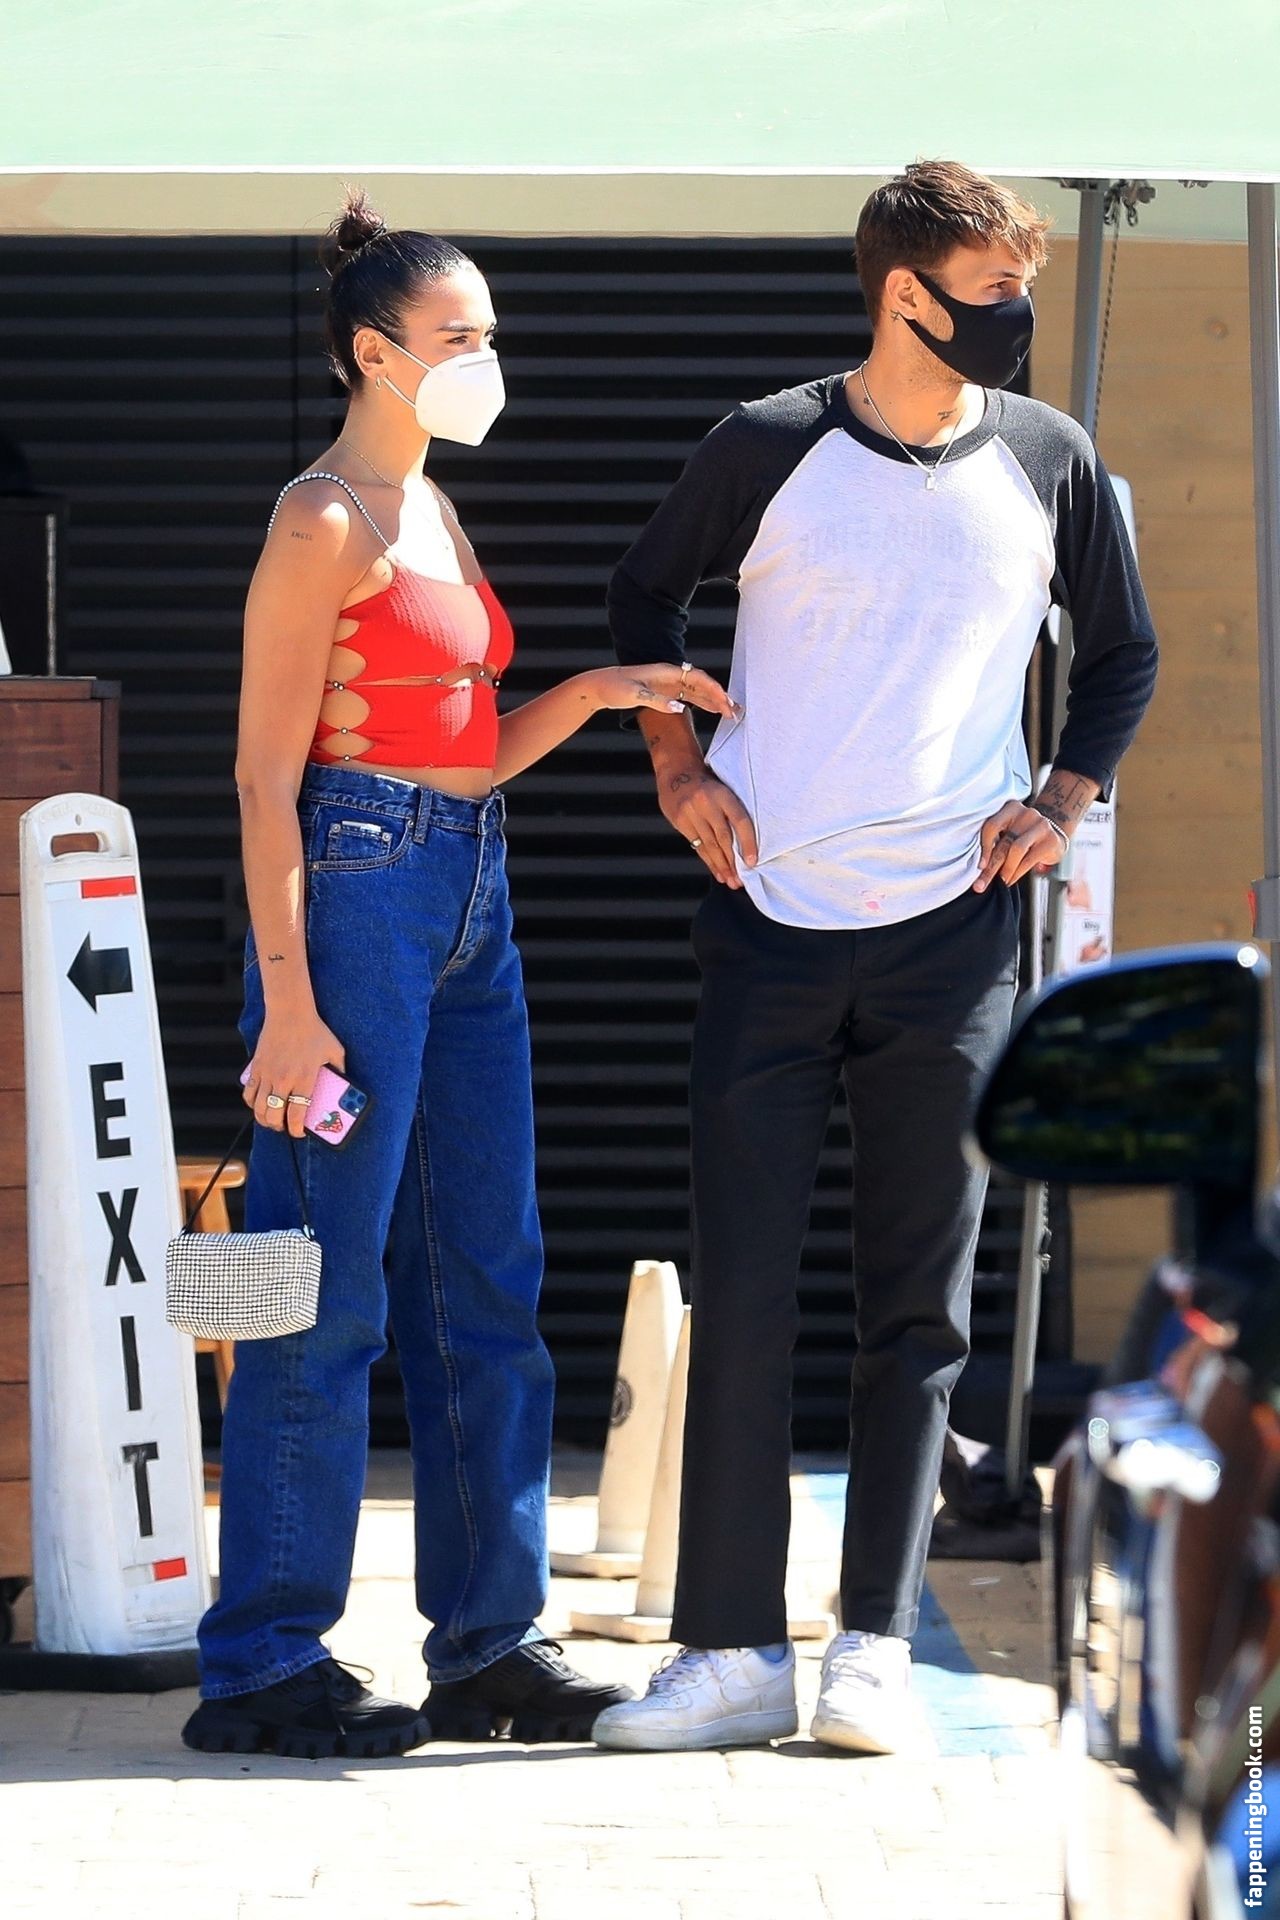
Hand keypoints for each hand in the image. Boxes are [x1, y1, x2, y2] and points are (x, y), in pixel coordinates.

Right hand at [242, 1011, 346, 1135]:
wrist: (290, 1012)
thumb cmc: (315, 1031)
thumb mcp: (335, 1051)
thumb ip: (340, 1070)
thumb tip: (345, 1085)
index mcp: (304, 1079)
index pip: (296, 1115)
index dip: (297, 1130)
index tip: (300, 1133)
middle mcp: (283, 1080)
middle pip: (274, 1116)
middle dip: (279, 1128)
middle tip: (285, 1127)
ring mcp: (267, 1075)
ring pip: (259, 1109)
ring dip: (265, 1119)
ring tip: (272, 1120)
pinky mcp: (256, 1068)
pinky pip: (249, 1094)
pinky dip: (252, 1104)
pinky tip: (260, 1105)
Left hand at [591, 662, 740, 721]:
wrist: (599, 686)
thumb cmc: (614, 687)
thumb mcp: (634, 694)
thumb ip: (657, 701)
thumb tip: (680, 709)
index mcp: (666, 672)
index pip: (697, 679)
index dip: (713, 690)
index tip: (725, 703)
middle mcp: (671, 676)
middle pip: (702, 685)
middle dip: (719, 697)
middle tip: (734, 713)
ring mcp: (669, 684)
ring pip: (698, 691)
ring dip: (714, 701)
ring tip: (731, 713)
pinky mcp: (666, 692)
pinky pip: (690, 697)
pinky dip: (704, 704)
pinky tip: (714, 711)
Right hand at [659, 766, 758, 887]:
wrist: (677, 771)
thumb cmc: (707, 784)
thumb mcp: (723, 790)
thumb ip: (732, 811)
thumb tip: (747, 843)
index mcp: (723, 794)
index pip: (740, 821)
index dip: (748, 843)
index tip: (753, 862)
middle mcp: (707, 803)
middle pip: (724, 838)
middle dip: (733, 862)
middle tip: (740, 880)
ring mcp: (691, 812)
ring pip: (710, 845)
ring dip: (722, 866)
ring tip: (730, 881)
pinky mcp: (680, 821)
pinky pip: (698, 846)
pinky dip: (709, 861)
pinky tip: (717, 872)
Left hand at [973, 801, 1068, 892]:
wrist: (1055, 833)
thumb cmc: (1025, 835)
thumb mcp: (1010, 831)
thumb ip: (996, 841)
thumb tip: (979, 867)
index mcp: (1011, 808)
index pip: (992, 826)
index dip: (983, 847)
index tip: (979, 866)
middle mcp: (1026, 814)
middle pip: (1004, 842)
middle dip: (990, 867)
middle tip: (980, 885)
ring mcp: (1040, 825)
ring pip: (1016, 850)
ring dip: (1005, 870)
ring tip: (1000, 882)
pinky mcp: (1050, 839)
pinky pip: (1029, 859)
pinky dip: (1017, 873)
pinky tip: (1010, 880)